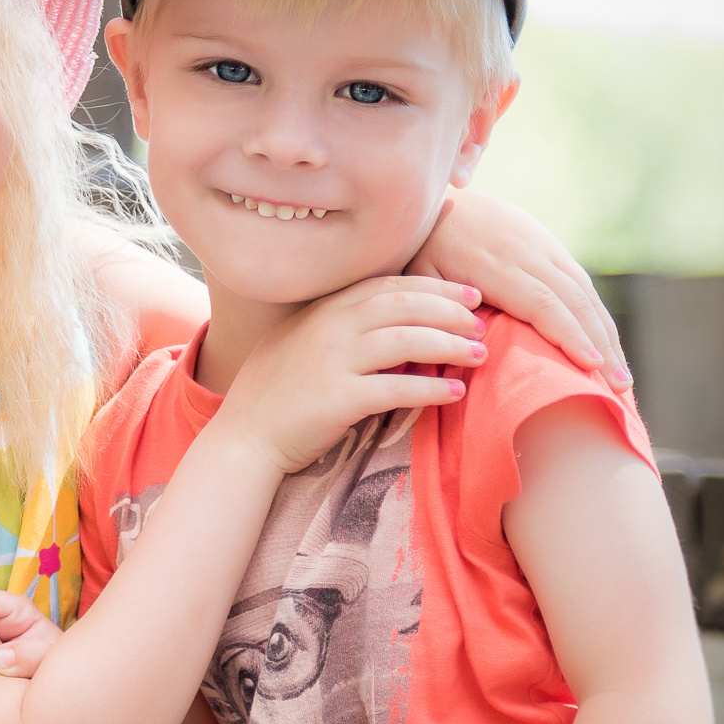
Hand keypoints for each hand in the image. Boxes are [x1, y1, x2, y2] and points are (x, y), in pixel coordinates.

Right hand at [219, 276, 481, 476]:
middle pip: (404, 305)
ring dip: (449, 344)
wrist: (243, 438)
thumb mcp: (299, 343)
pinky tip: (455, 392)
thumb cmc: (273, 395)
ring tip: (479, 353)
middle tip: (480, 322)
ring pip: (405, 339)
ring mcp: (332, 361)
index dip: (433, 286)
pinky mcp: (338, 399)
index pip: (388, 285)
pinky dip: (431, 388)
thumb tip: (389, 322)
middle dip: (450, 310)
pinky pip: (397, 388)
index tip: (466, 293)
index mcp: (322, 310)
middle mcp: (328, 327)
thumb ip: (338, 327)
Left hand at [410, 189, 630, 391]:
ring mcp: (542, 244)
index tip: (590, 366)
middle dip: (601, 344)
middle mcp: (527, 251)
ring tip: (622, 375)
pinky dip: (597, 314)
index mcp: (495, 264)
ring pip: (584, 291)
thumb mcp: (420, 281)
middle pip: (574, 301)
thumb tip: (469, 352)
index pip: (543, 303)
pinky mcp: (548, 243)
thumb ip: (441, 314)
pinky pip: (580, 280)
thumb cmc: (419, 251)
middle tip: (621, 387)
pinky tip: (607, 342)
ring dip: (606, 333)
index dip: (569, 335)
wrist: (434, 200)